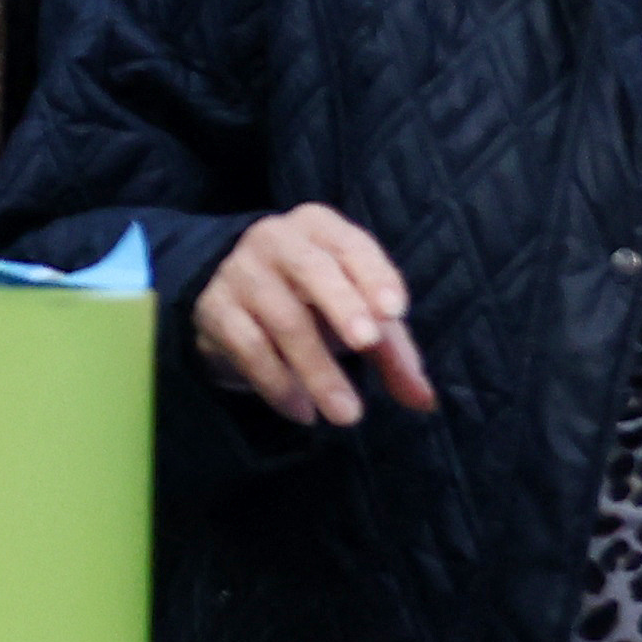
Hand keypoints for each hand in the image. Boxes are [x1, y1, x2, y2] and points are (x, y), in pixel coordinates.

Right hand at [192, 204, 440, 426]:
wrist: (232, 299)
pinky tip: (303, 412)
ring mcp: (240, 272)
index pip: (351, 245)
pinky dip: (278, 384)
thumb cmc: (311, 299)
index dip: (374, 276)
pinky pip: (249, 347)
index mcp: (320, 228)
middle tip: (366, 343)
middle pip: (312, 269)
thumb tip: (426, 400)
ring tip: (347, 414)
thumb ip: (392, 351)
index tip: (395, 312)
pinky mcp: (215, 309)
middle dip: (342, 305)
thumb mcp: (356, 312)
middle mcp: (277, 240)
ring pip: (283, 319)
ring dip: (318, 370)